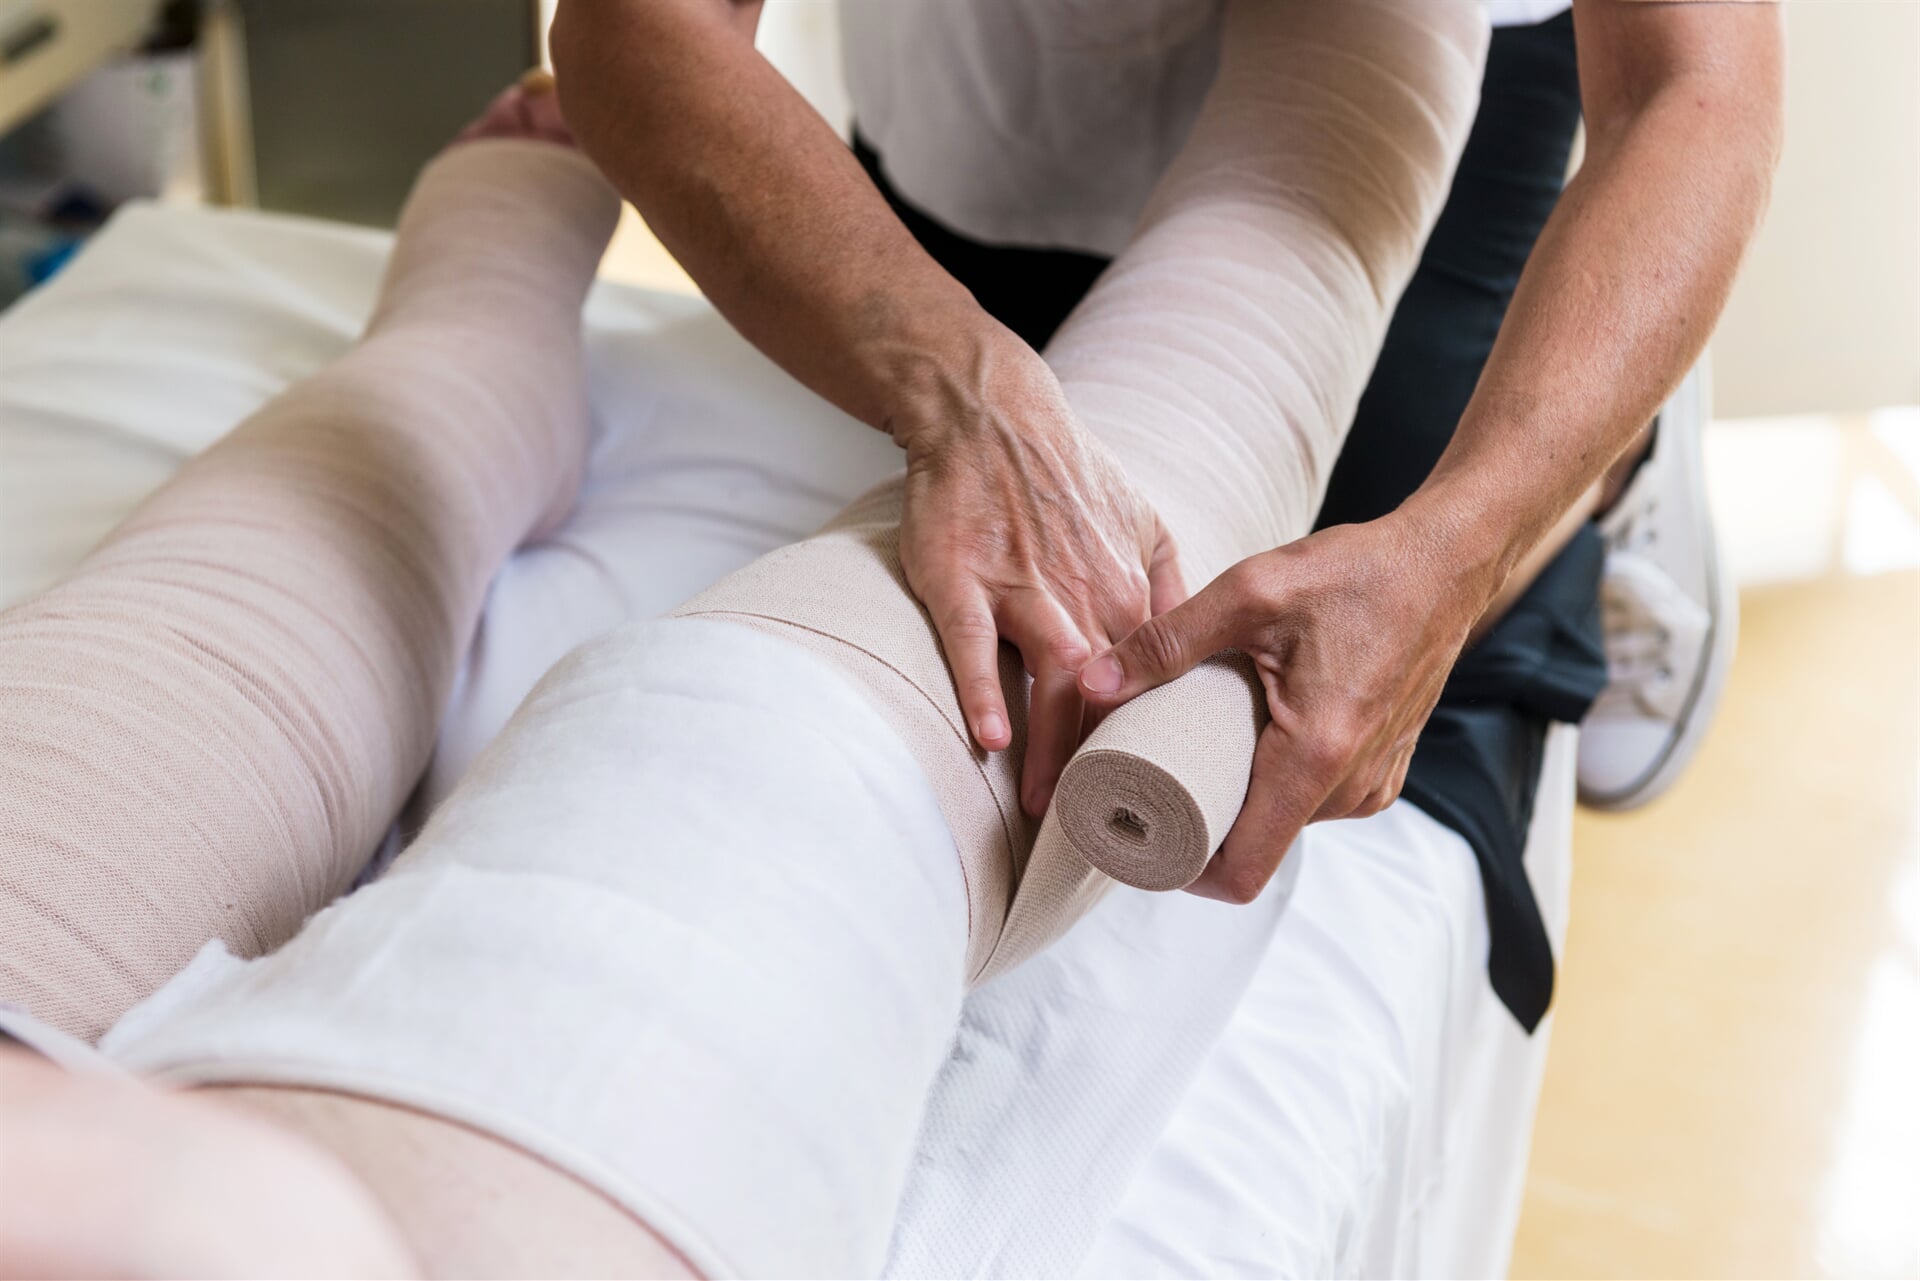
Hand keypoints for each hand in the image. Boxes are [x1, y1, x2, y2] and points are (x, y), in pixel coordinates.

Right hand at [893, 336, 1186, 816]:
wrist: (991, 415)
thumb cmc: (1062, 475)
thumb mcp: (1142, 520)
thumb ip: (1170, 586)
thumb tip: (1195, 646)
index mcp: (1130, 592)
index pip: (1157, 687)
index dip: (1158, 745)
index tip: (1162, 797)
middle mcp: (1086, 596)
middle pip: (1110, 698)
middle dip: (1111, 766)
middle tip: (1110, 828)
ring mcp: (1023, 588)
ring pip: (1052, 680)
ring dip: (1053, 748)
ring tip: (1051, 808)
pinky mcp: (963, 580)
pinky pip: (974, 643)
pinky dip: (985, 690)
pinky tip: (991, 739)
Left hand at [1078, 513, 1492, 902]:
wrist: (1446, 563)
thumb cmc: (1357, 572)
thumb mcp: (1250, 592)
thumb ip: (1167, 641)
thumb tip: (1091, 682)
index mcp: (1317, 756)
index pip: (1243, 870)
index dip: (1184, 872)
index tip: (1141, 839)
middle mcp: (1352, 786)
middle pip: (1256, 846)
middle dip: (1199, 826)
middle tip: (1147, 786)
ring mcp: (1374, 782)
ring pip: (1285, 824)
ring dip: (1238, 799)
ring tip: (1191, 756)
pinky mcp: (1383, 769)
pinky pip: (1316, 801)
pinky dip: (1274, 783)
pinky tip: (1243, 744)